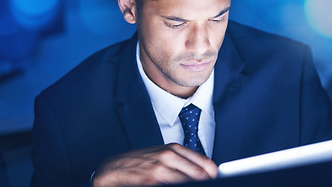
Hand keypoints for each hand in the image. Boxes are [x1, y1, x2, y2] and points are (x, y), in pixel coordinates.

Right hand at [91, 143, 217, 186]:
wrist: (114, 168)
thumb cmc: (139, 162)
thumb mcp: (161, 155)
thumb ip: (182, 161)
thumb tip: (204, 171)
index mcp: (173, 148)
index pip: (204, 163)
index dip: (213, 174)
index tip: (217, 179)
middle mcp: (168, 156)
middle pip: (200, 174)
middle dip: (205, 181)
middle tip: (209, 184)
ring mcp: (160, 168)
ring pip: (189, 181)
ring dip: (194, 184)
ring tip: (196, 185)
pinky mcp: (152, 180)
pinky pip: (174, 185)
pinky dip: (181, 186)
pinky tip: (182, 186)